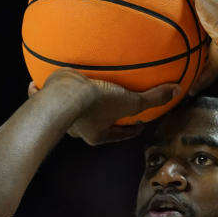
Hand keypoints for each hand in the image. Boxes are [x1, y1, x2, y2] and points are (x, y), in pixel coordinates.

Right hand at [29, 71, 179, 145]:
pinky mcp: (45, 100)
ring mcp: (60, 116)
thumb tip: (177, 91)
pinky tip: (40, 82)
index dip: (130, 130)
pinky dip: (42, 91)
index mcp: (98, 133)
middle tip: (109, 108)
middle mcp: (78, 128)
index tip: (138, 125)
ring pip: (69, 112)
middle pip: (94, 124)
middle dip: (101, 118)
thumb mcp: (131, 101)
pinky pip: (43, 96)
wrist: (63, 97)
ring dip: (74, 105)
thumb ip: (153, 98)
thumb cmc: (96, 104)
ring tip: (79, 94)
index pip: (119, 134)